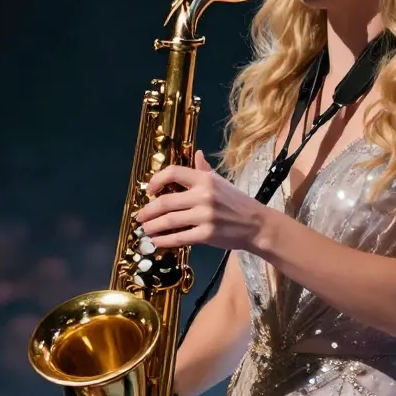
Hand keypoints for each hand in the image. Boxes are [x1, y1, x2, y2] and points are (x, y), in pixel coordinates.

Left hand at [136, 150, 265, 252]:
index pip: (173, 172)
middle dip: (148, 211)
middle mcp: (203, 195)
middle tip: (140, 216)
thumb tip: (196, 154)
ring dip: (153, 226)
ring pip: (169, 221)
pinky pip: (179, 237)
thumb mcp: (221, 182)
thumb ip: (204, 170)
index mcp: (205, 179)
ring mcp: (205, 216)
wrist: (256, 225)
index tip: (149, 190)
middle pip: (165, 201)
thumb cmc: (237, 202)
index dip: (156, 180)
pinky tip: (157, 241)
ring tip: (145, 229)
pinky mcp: (207, 234)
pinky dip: (165, 240)